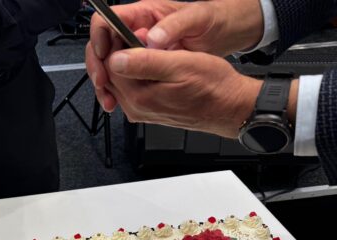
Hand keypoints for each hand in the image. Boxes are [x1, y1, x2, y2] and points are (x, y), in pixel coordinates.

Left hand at [86, 0, 264, 111]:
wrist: (227, 107)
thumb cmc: (211, 86)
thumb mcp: (180, 65)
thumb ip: (145, 62)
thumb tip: (116, 59)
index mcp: (139, 97)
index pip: (110, 65)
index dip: (119, 43)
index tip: (135, 31)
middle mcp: (135, 108)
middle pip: (112, 74)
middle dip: (121, 52)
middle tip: (143, 38)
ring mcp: (140, 111)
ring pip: (121, 80)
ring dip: (130, 62)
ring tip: (152, 50)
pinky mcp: (147, 110)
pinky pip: (131, 88)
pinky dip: (137, 73)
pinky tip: (154, 64)